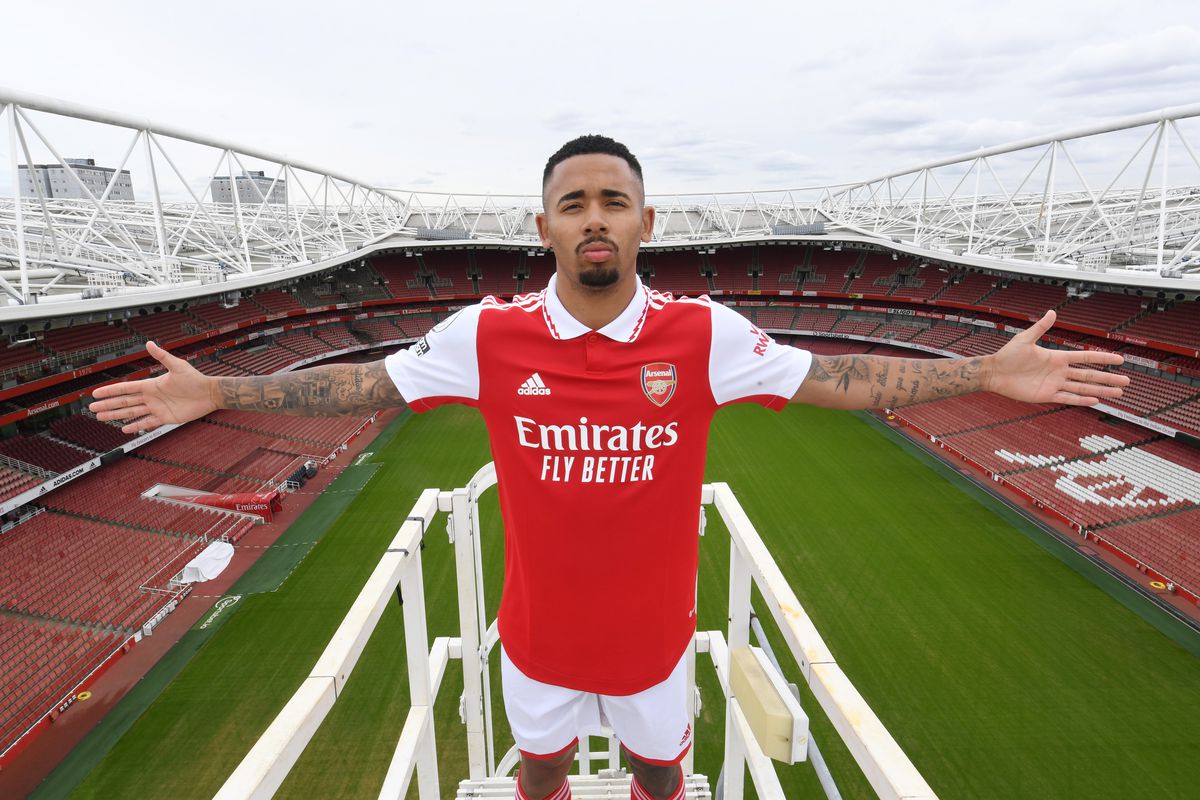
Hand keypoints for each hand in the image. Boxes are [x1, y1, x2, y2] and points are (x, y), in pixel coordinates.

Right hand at [90, 341, 217, 432]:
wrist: (209, 394)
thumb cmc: (195, 378)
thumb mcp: (177, 366)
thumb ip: (162, 356)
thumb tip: (149, 343)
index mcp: (151, 385)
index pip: (126, 388)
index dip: (111, 391)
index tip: (96, 393)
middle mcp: (151, 397)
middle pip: (124, 402)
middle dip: (108, 405)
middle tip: (92, 408)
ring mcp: (157, 408)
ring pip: (132, 413)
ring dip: (116, 415)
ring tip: (101, 418)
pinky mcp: (165, 418)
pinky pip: (147, 423)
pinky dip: (136, 426)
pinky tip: (124, 429)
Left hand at [986, 310, 1128, 405]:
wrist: (994, 373)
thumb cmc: (1008, 355)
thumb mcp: (1025, 339)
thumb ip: (1040, 327)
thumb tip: (1052, 312)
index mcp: (1057, 357)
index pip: (1085, 357)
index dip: (1102, 358)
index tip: (1119, 359)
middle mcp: (1058, 371)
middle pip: (1089, 375)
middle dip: (1108, 378)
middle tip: (1126, 381)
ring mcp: (1054, 384)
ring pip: (1082, 388)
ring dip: (1100, 390)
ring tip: (1117, 393)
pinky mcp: (1046, 395)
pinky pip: (1067, 398)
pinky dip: (1081, 400)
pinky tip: (1095, 400)